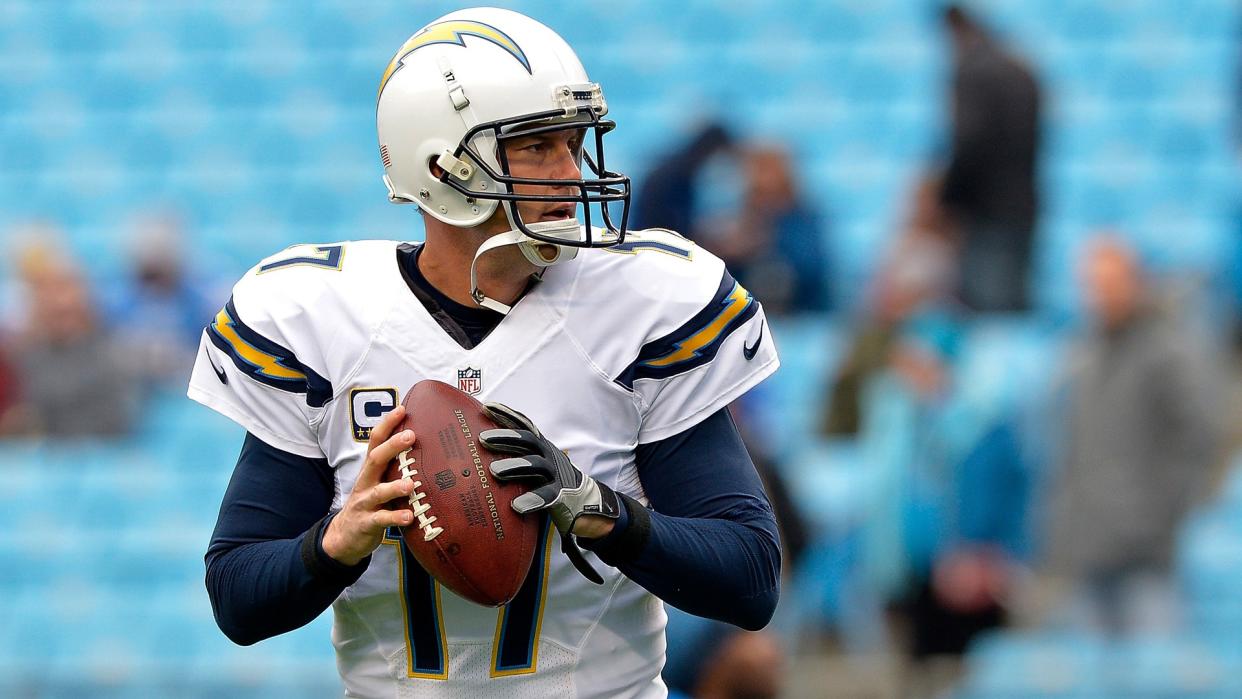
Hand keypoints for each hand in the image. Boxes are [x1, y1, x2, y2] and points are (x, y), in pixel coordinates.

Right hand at [322, 405, 417, 565]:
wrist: (344, 535)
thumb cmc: (371, 503)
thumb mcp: (379, 482)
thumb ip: (395, 467)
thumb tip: (423, 448)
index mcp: (370, 470)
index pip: (375, 441)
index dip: (387, 424)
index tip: (402, 408)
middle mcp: (366, 482)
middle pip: (376, 459)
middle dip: (392, 447)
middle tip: (410, 436)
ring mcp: (365, 502)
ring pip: (379, 492)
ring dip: (395, 486)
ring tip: (411, 484)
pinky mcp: (367, 523)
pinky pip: (381, 520)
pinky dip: (395, 518)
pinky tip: (409, 516)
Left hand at [479, 402, 619, 583]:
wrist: (586, 500)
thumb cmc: (549, 480)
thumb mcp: (534, 463)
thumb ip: (515, 455)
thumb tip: (479, 450)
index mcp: (540, 446)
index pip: (524, 425)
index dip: (507, 414)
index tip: (486, 407)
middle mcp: (548, 455)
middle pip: (528, 441)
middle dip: (505, 437)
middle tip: (483, 438)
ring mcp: (556, 474)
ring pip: (536, 465)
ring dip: (515, 465)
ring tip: (494, 470)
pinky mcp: (562, 495)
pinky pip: (547, 495)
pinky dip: (532, 499)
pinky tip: (517, 505)